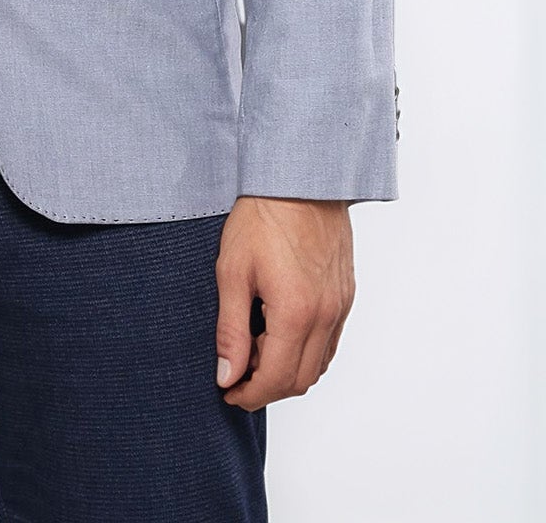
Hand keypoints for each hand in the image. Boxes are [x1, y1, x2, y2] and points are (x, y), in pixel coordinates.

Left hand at [214, 195, 354, 408]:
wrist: (301, 178)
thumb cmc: (263, 216)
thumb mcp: (232, 272)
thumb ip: (230, 330)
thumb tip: (226, 374)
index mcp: (296, 314)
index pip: (275, 380)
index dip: (248, 394)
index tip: (227, 391)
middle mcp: (326, 316)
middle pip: (300, 380)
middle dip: (266, 388)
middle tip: (236, 375)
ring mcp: (341, 306)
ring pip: (319, 365)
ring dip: (288, 372)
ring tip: (255, 350)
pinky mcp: (346, 295)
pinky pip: (331, 342)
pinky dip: (307, 352)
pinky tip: (281, 333)